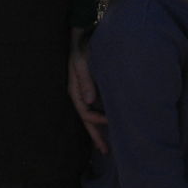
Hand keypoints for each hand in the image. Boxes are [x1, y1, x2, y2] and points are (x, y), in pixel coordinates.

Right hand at [68, 27, 108, 153]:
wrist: (81, 35)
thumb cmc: (81, 47)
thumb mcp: (82, 63)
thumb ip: (85, 80)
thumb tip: (89, 102)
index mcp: (75, 90)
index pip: (86, 113)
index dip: (98, 121)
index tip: (113, 122)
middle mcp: (78, 94)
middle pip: (86, 120)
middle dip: (96, 136)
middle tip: (106, 151)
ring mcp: (83, 92)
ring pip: (90, 116)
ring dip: (98, 130)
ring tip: (105, 145)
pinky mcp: (89, 88)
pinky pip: (94, 108)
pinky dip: (100, 118)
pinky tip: (107, 123)